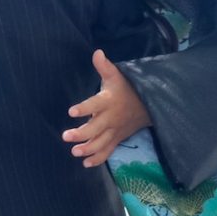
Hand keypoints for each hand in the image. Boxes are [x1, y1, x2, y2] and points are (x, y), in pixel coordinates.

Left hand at [64, 50, 149, 167]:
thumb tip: (97, 52)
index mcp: (108, 101)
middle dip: (81, 134)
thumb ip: (104, 67)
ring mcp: (114, 131)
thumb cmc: (128, 88)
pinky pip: (108, 151)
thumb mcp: (117, 76)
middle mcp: (111, 118)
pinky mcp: (117, 139)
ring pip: (101, 143)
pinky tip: (85, 163)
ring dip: (88, 149)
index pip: (95, 104)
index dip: (84, 108)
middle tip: (66, 136)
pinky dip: (98, 158)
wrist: (150, 105)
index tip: (71, 111)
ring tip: (74, 152)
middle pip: (95, 128)